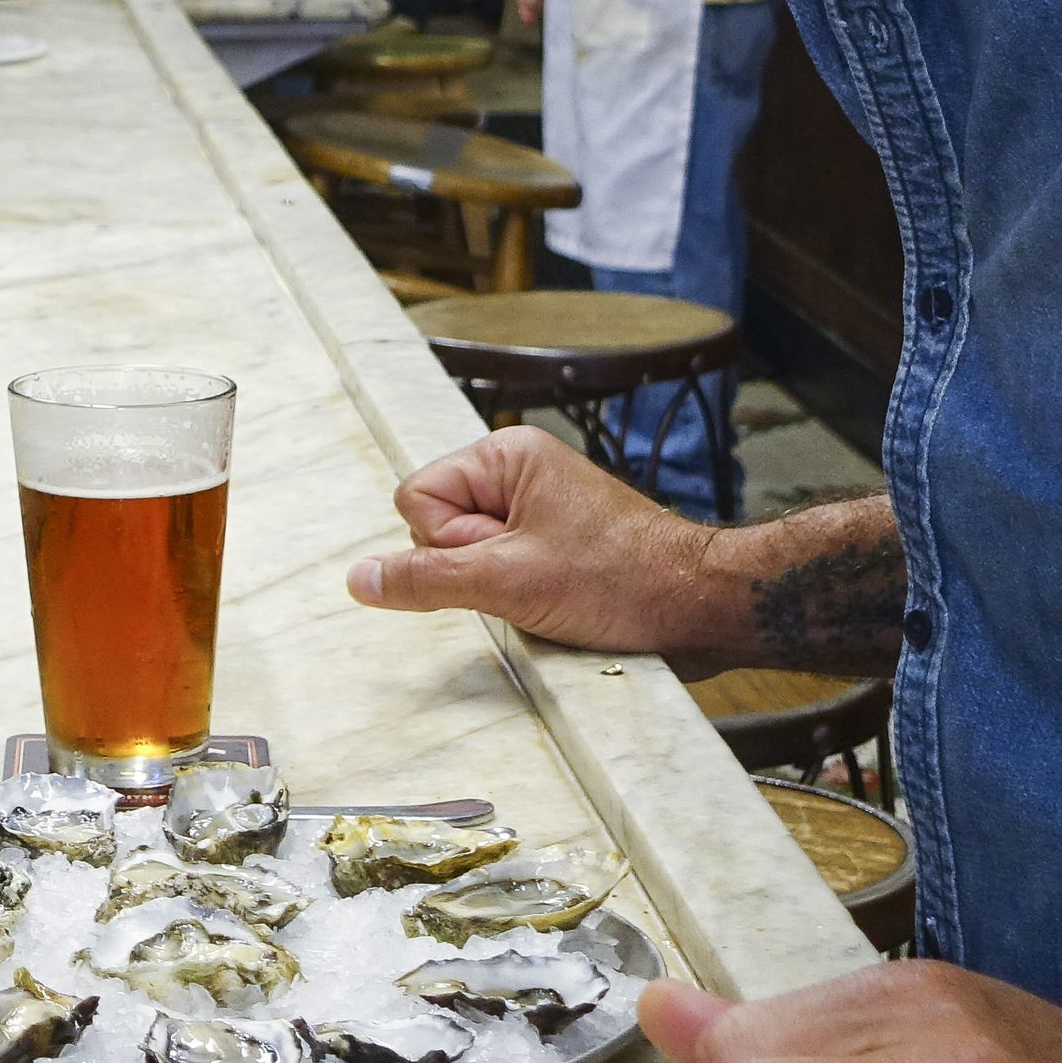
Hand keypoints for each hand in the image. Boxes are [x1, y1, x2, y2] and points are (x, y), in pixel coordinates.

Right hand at [345, 425, 734, 656]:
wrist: (702, 608)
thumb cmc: (623, 580)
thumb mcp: (508, 582)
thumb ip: (425, 579)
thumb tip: (358, 579)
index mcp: (505, 454)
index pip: (416, 498)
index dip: (447, 543)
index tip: (504, 557)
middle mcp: (518, 473)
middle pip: (439, 527)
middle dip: (473, 567)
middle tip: (535, 577)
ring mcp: (538, 511)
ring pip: (470, 557)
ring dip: (499, 587)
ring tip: (554, 593)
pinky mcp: (555, 546)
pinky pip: (503, 571)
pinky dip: (521, 595)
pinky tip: (561, 603)